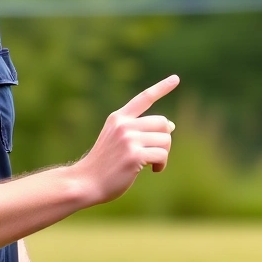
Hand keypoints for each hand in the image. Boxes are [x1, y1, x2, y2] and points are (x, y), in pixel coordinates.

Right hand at [75, 75, 178, 203]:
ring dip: (163, 154)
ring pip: (166, 140)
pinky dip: (161, 164)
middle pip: (163, 123)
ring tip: (151, 164)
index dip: (161, 88)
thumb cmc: (105, 164)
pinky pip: (162, 155)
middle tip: (155, 154)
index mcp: (118, 118)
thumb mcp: (118, 140)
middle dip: (164, 140)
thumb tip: (171, 125)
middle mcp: (124, 125)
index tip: (176, 78)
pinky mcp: (134, 155)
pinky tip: (153, 170)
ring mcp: (128, 139)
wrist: (86, 182)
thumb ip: (140, 130)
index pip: (144, 98)